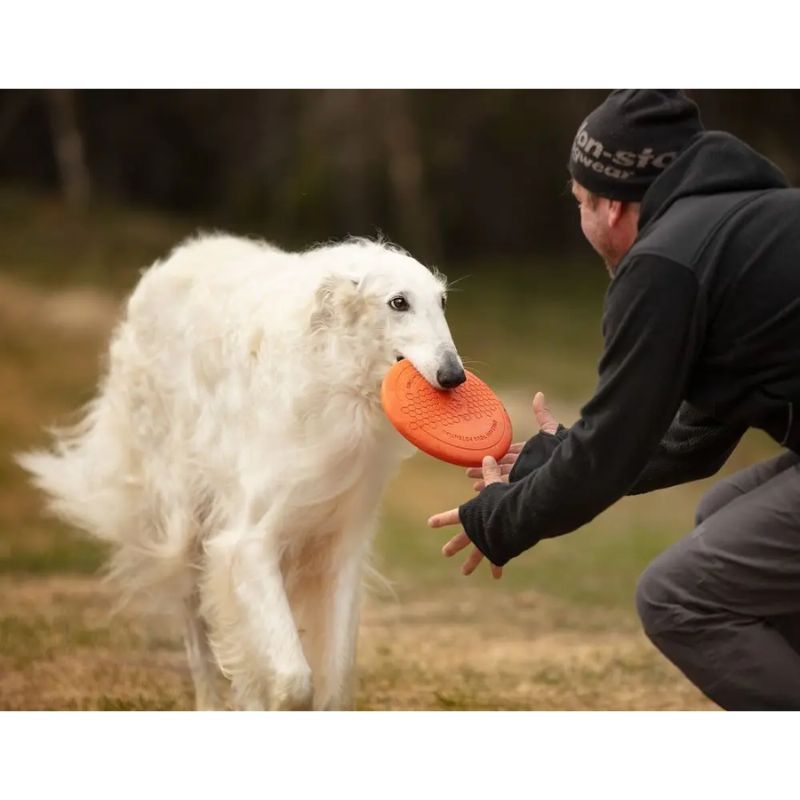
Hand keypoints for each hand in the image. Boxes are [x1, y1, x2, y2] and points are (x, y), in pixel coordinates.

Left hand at [428, 455, 504, 578]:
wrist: (514, 520)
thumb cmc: (503, 500)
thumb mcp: (496, 484)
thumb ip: (491, 473)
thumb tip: (487, 456)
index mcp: (471, 515)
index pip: (453, 516)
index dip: (442, 519)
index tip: (430, 524)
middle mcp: (475, 530)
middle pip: (463, 538)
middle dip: (454, 545)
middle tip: (445, 553)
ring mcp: (485, 541)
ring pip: (477, 554)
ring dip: (471, 563)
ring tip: (464, 572)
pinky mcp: (499, 549)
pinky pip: (497, 559)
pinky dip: (497, 566)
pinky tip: (496, 576)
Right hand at [466, 392, 559, 489]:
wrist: (565, 470)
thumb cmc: (560, 451)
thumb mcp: (550, 430)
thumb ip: (542, 414)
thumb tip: (539, 394)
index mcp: (530, 454)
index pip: (511, 453)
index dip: (497, 453)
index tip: (484, 454)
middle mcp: (525, 467)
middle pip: (502, 466)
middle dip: (485, 467)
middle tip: (470, 469)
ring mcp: (523, 478)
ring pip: (500, 477)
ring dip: (485, 478)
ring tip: (472, 480)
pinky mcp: (522, 488)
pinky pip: (504, 488)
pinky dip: (491, 488)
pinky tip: (480, 490)